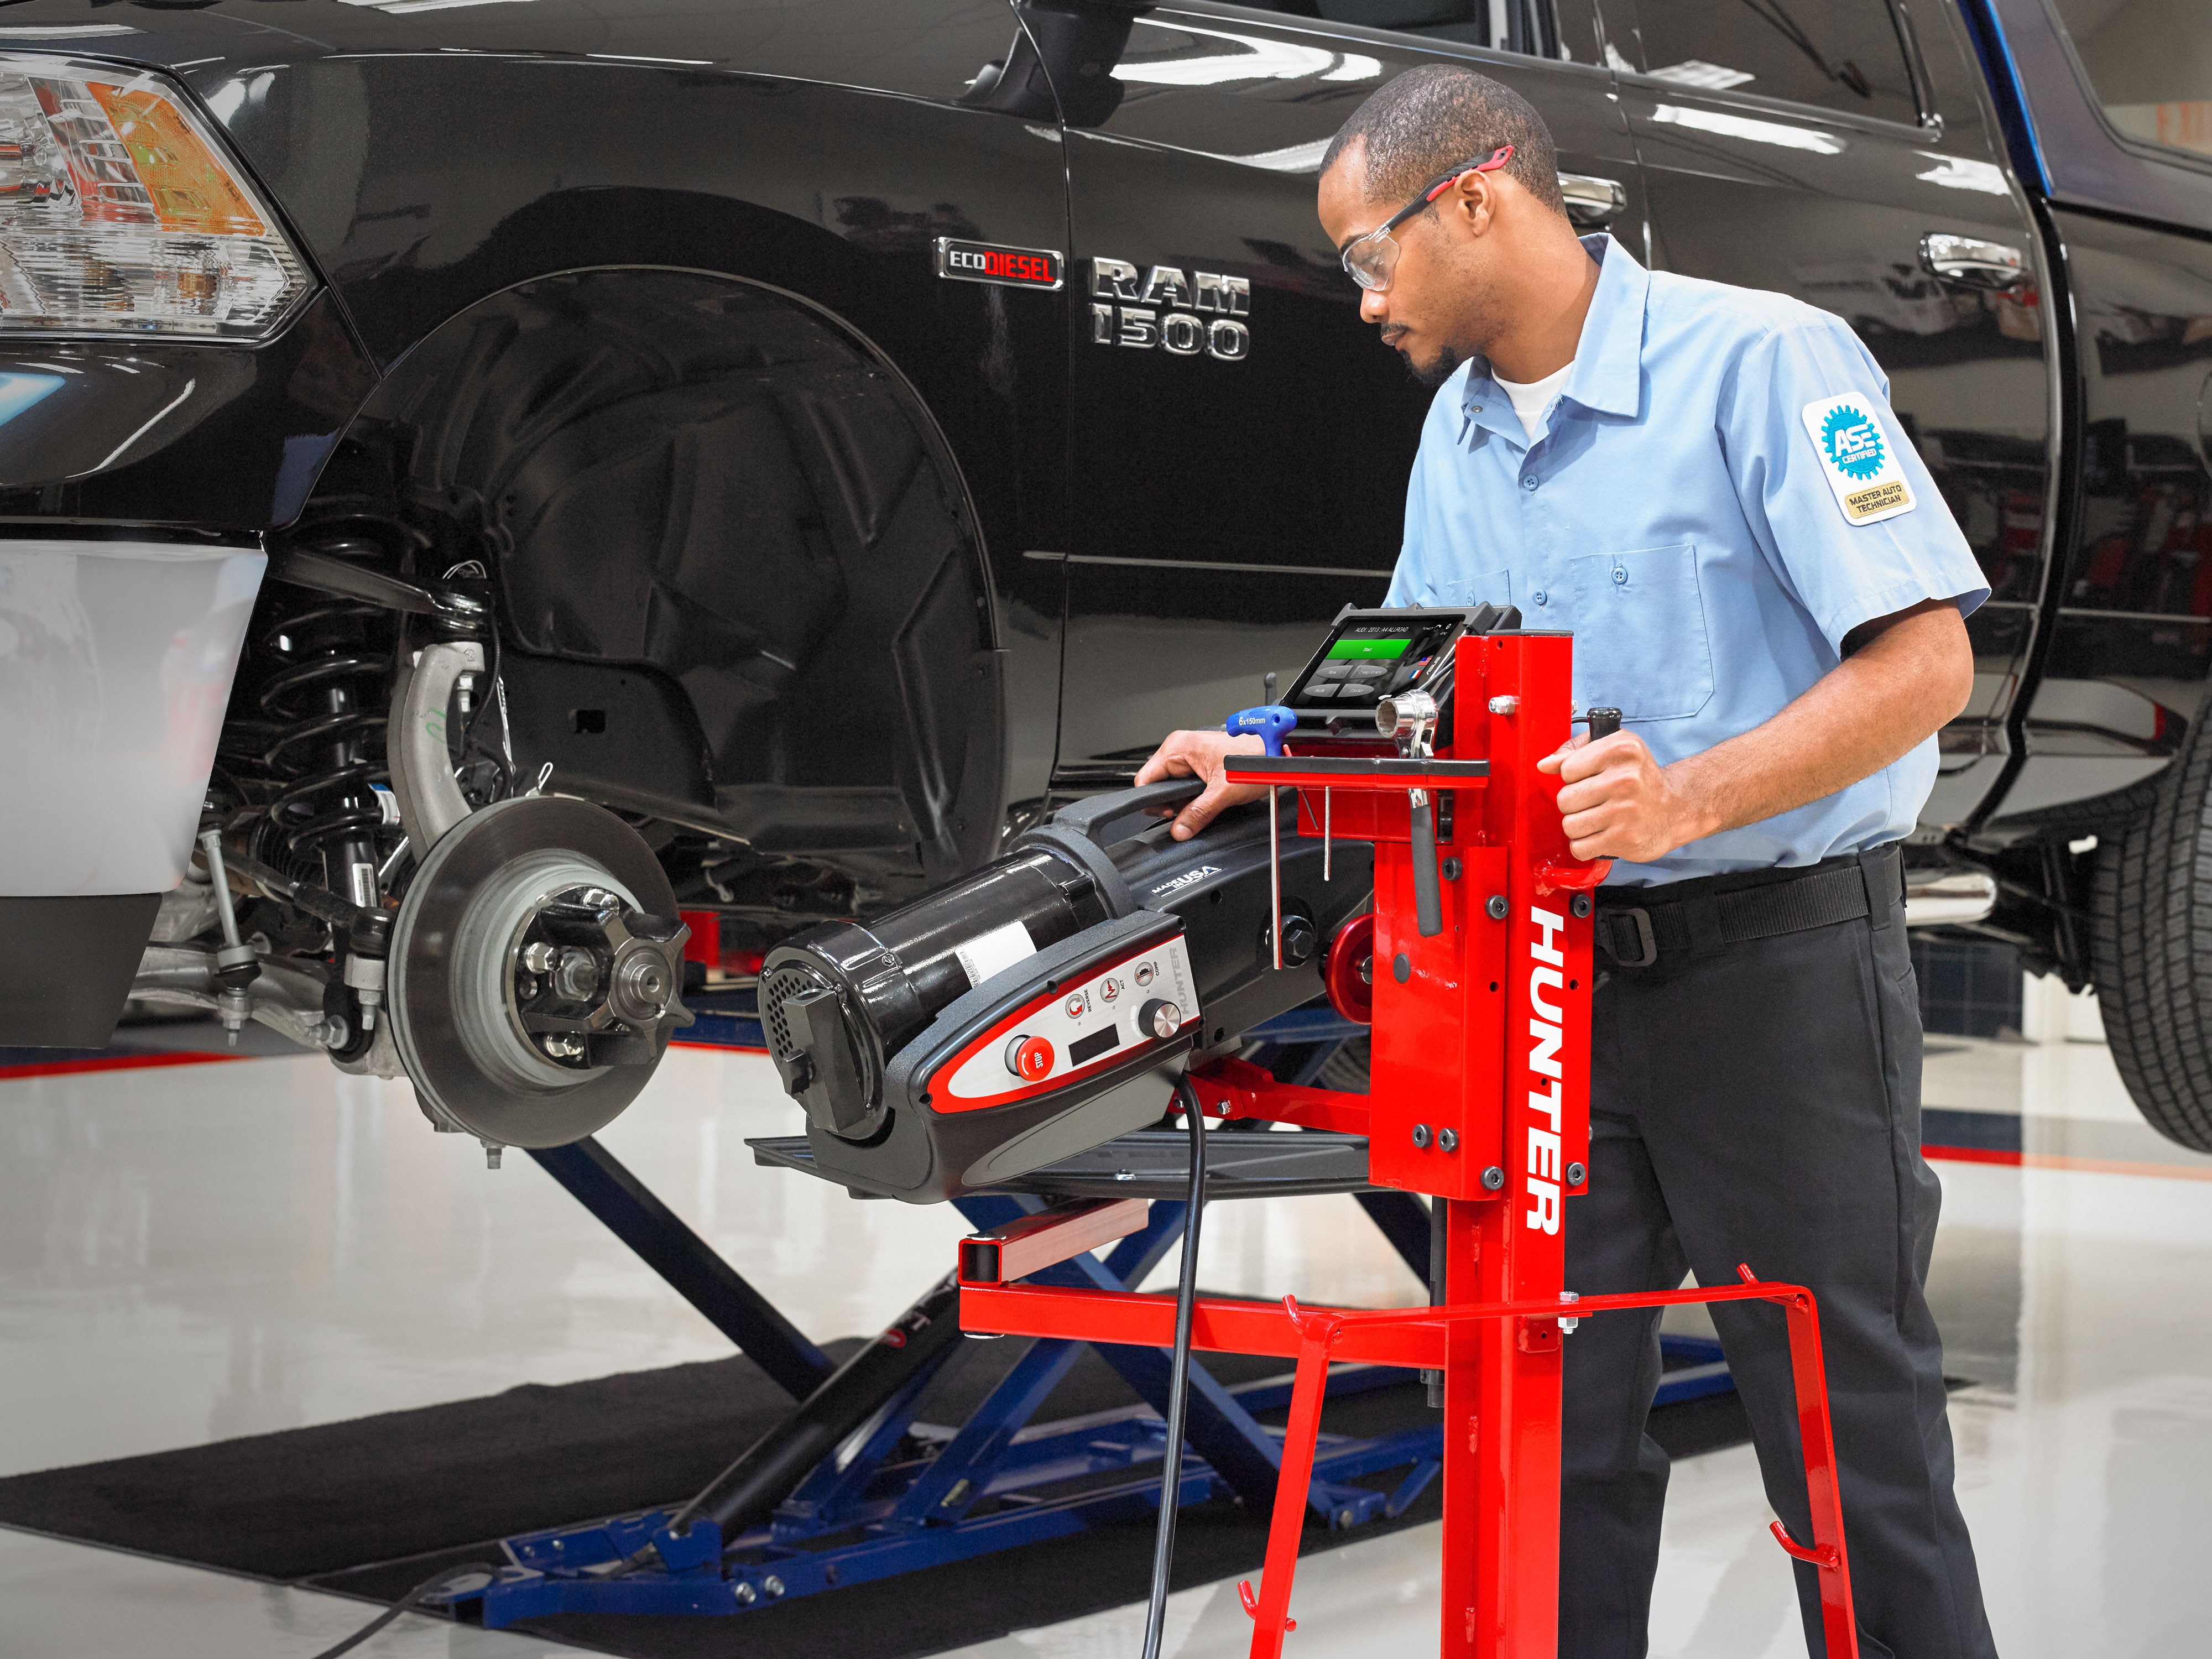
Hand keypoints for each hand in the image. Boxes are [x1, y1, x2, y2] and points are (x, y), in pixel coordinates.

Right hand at [1134, 729, 1267, 839]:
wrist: (1275, 755)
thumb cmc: (1255, 760)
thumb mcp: (1223, 792)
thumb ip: (1197, 813)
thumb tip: (1179, 830)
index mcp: (1178, 747)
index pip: (1145, 779)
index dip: (1154, 802)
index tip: (1171, 814)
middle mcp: (1181, 749)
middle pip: (1158, 785)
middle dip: (1173, 803)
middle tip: (1191, 811)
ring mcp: (1190, 756)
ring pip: (1173, 787)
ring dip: (1185, 800)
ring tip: (1205, 802)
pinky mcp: (1200, 764)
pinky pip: (1186, 785)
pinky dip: (1194, 796)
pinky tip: (1207, 798)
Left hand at [1537, 730, 1706, 862]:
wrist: (1676, 810)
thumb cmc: (1638, 778)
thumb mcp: (1613, 748)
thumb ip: (1575, 750)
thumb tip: (1544, 765)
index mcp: (1622, 749)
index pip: (1567, 769)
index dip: (1573, 777)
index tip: (1591, 779)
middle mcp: (1626, 778)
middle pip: (1564, 799)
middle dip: (1574, 804)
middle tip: (1594, 802)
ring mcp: (1626, 811)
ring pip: (1569, 825)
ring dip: (1578, 826)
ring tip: (1597, 819)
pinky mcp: (1625, 839)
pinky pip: (1580, 847)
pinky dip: (1584, 845)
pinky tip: (1600, 835)